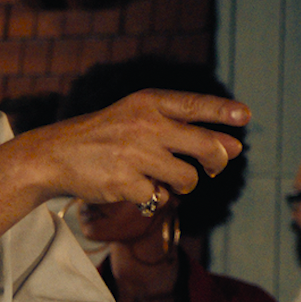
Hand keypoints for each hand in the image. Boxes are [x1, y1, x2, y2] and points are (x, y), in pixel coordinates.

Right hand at [16, 89, 246, 205]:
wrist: (55, 155)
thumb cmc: (105, 135)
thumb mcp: (137, 116)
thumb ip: (184, 128)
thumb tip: (235, 147)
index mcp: (148, 103)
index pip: (195, 105)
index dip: (223, 112)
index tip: (245, 117)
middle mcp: (144, 125)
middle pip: (205, 146)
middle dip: (218, 160)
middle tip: (214, 167)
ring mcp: (135, 155)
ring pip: (188, 178)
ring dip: (183, 184)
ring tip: (164, 178)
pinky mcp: (125, 183)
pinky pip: (160, 198)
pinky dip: (154, 197)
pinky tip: (137, 188)